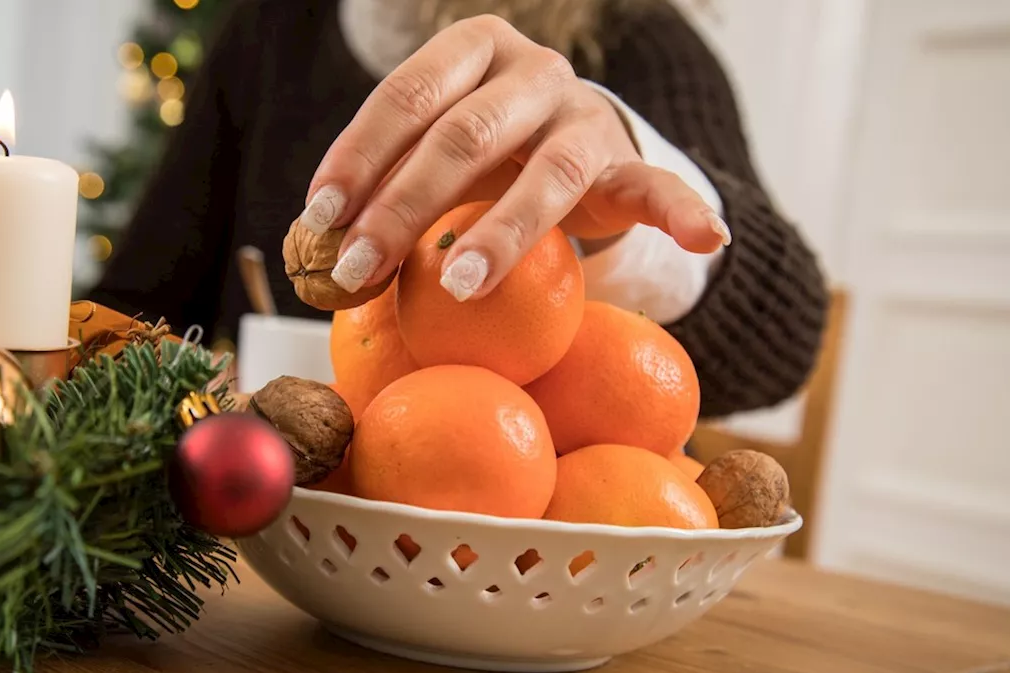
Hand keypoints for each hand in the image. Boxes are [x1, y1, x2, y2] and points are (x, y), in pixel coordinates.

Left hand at [301, 15, 728, 301]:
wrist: (569, 141)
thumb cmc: (479, 154)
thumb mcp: (431, 153)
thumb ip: (382, 188)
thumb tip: (306, 256)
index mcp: (471, 51)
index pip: (406, 96)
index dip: (359, 154)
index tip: (319, 214)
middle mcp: (532, 71)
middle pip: (464, 136)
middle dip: (403, 208)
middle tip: (356, 273)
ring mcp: (585, 115)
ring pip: (548, 170)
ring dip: (503, 232)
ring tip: (462, 285)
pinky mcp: (629, 163)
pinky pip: (656, 187)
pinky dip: (680, 212)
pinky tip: (704, 237)